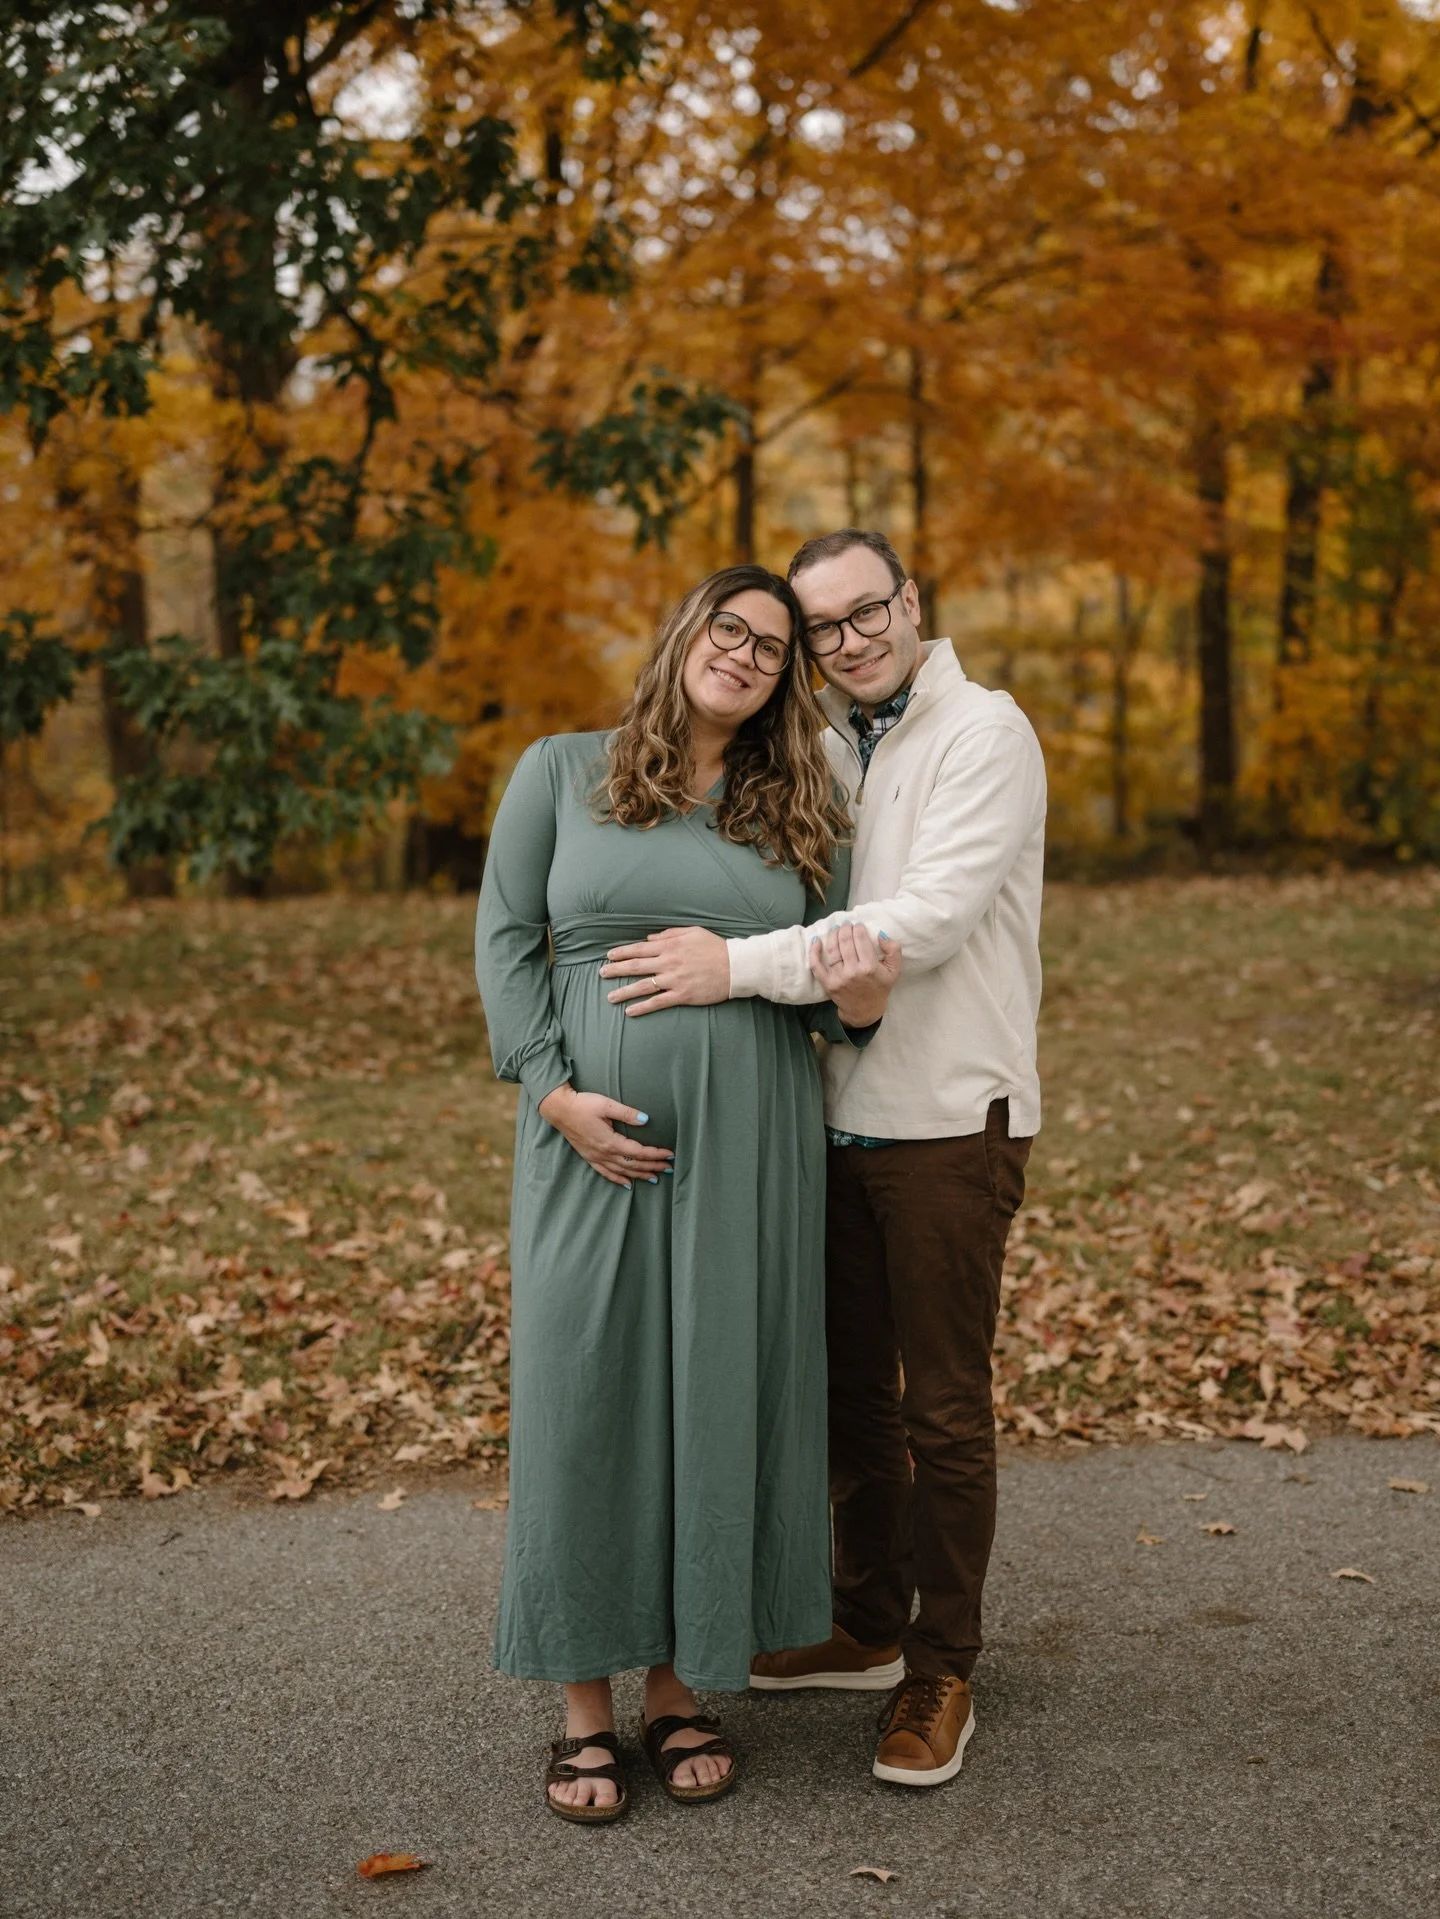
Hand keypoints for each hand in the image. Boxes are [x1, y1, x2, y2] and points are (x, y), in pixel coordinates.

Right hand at [536, 1085, 673, 1188]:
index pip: (639, 1152)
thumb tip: (646, 1120)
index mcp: (610, 1142)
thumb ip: (627, 1113)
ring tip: (655, 1178)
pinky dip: (618, 1180)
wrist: (559, 1110)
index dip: (656, 1154)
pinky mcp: (589, 1157)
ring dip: (640, 1175)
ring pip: (622, 1171)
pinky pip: (606, 1173)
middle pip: (633, 1165)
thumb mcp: (606, 1105)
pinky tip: (627, 1184)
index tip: (670, 1154)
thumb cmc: (583, 1105)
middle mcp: (604, 1154)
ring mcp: (596, 1157)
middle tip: (669, 1168)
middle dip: (653, 1167)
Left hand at [600, 927, 729, 1016]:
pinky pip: (658, 1002)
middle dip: (616, 970)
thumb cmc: (715, 947)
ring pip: (642, 986)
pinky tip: (630, 1012)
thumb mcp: (692, 932)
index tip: (609, 955)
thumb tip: (649, 939)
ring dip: (624, 991)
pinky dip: (642, 1007)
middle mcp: (668, 963)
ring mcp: (674, 980)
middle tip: (601, 974)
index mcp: (670, 946)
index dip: (622, 952)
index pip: (639, 949)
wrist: (735, 966)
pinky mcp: (682, 995)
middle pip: (636, 966)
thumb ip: (669, 934)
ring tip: (610, 997)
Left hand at [808, 923, 900, 1028]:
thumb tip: (880, 934)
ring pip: (832, 950)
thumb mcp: (894, 970)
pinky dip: (814, 952)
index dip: (858, 928)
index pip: (860, 939)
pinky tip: (816, 941)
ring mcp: (838, 978)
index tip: (858, 926)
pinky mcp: (827, 983)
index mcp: (869, 967)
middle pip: (845, 942)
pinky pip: (817, 966)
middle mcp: (853, 971)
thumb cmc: (880, 987)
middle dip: (845, 929)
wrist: (865, 1010)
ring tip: (836, 929)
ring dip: (833, 935)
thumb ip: (893, 950)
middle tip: (846, 925)